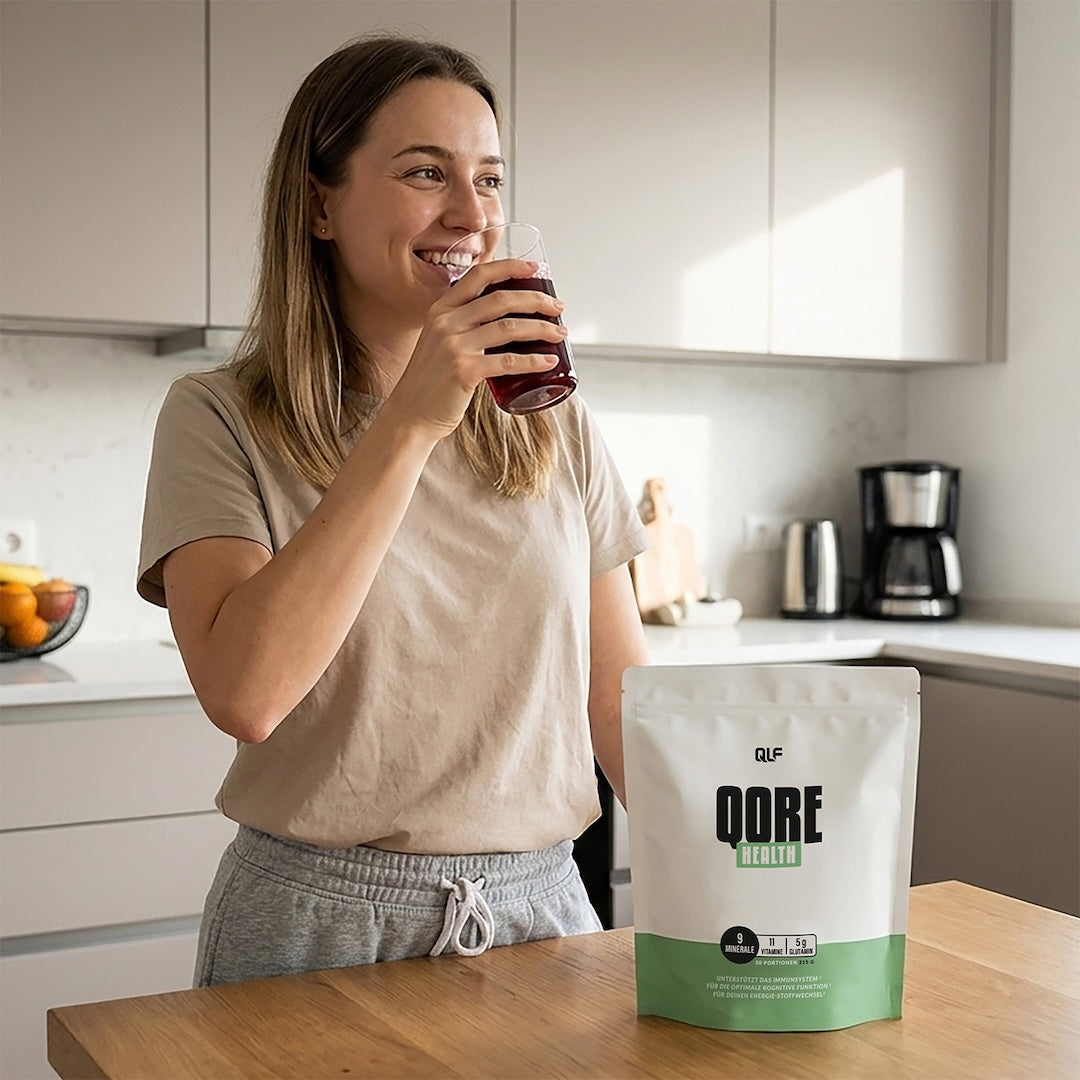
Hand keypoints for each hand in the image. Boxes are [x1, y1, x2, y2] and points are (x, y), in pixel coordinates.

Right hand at [386, 257, 568, 438]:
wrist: (410, 414)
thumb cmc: (431, 381)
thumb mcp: (440, 342)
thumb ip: (463, 327)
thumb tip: (504, 322)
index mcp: (441, 309)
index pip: (479, 275)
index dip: (510, 267)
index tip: (536, 269)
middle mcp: (446, 322)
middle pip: (501, 299)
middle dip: (536, 300)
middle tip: (558, 308)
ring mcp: (454, 346)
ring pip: (509, 327)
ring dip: (542, 329)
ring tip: (560, 333)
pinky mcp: (464, 371)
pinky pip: (508, 361)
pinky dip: (534, 361)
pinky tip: (549, 361)